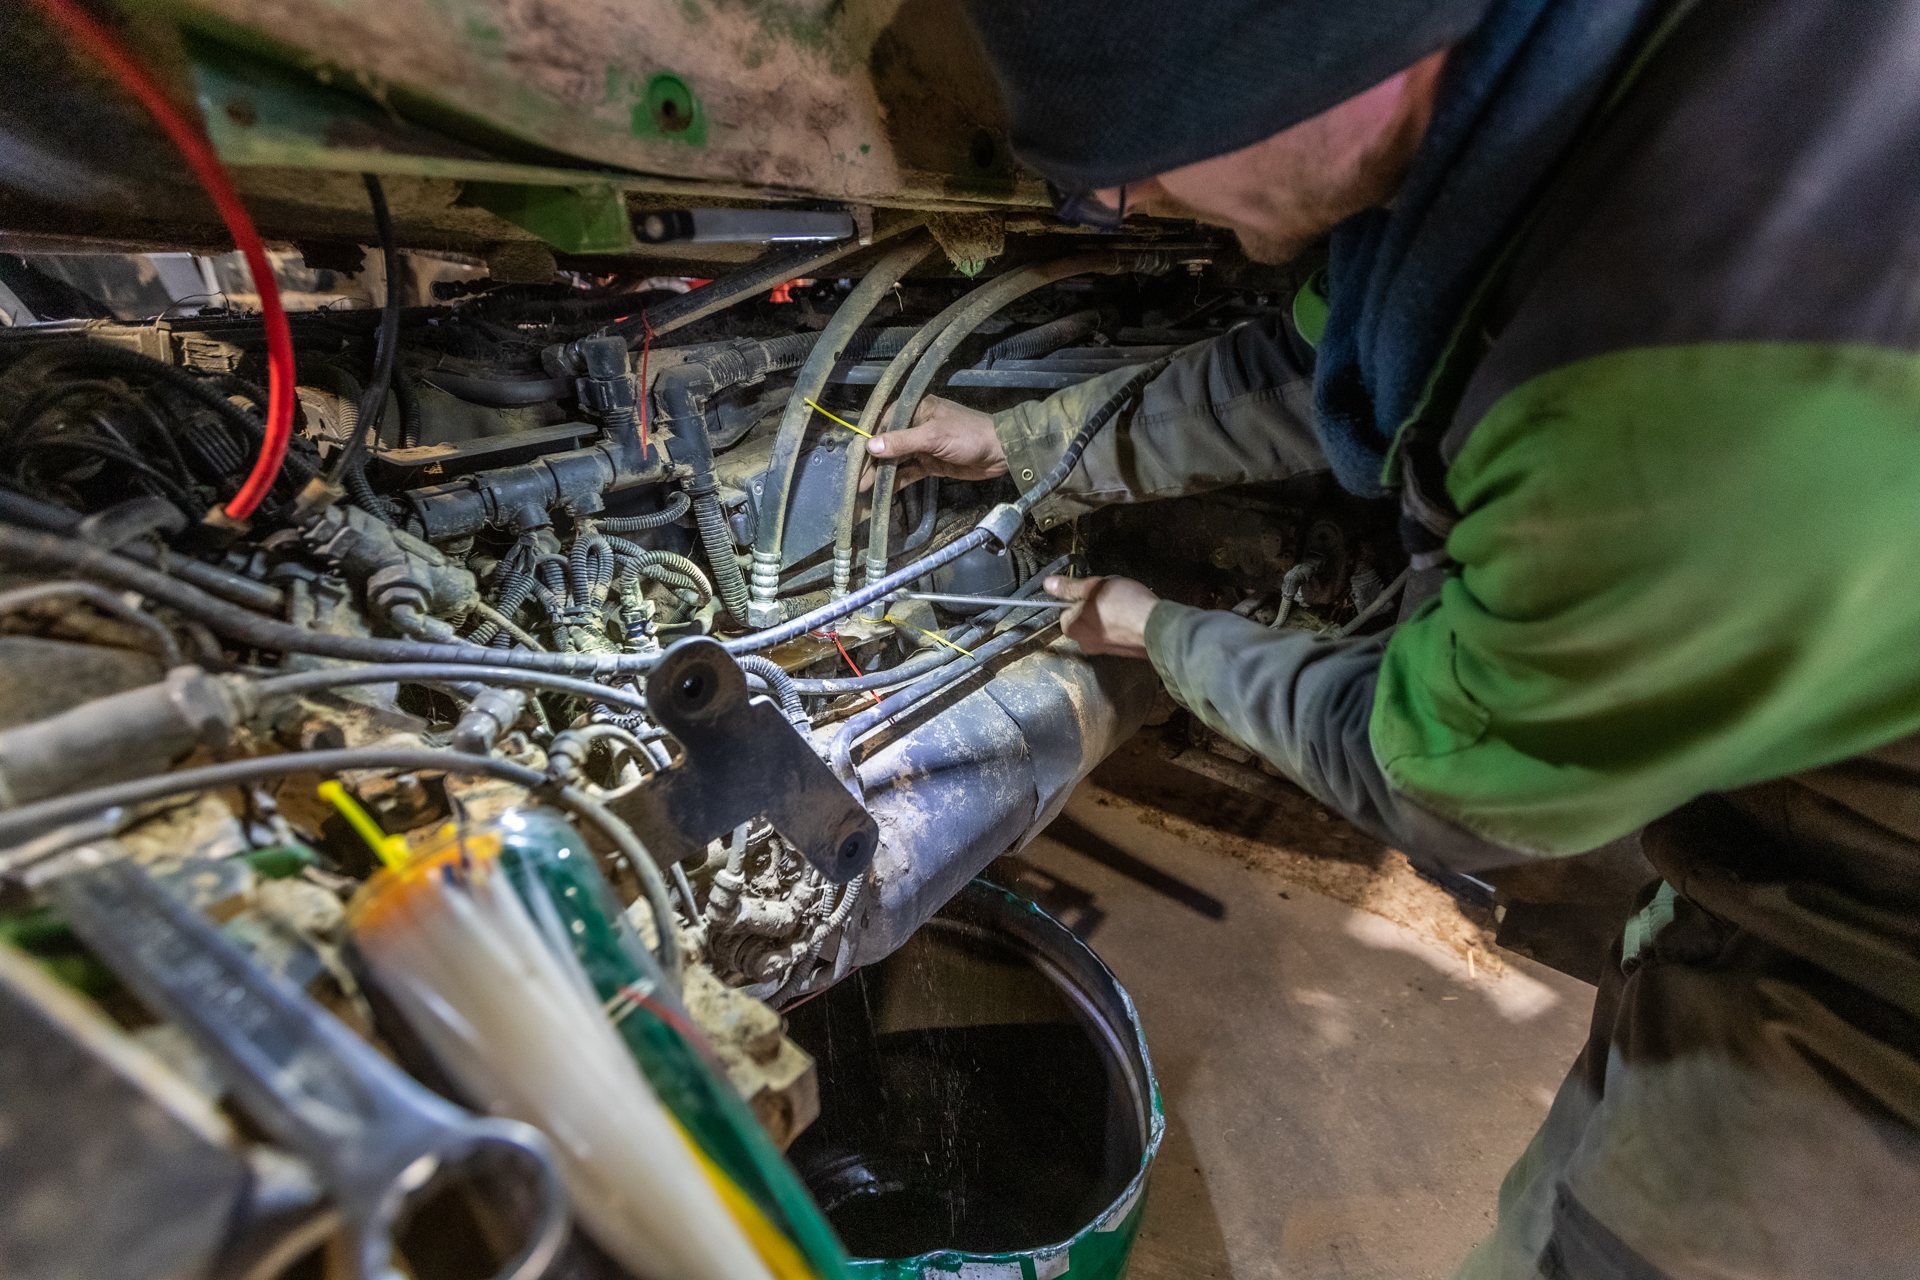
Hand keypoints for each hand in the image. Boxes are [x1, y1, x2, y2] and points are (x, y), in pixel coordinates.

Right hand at [860, 395, 1007, 490]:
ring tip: (863, 490)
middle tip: (855, 480)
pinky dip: (897, 481)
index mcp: (916, 409)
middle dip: (871, 462)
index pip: (883, 422)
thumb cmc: (968, 435)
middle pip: (887, 443)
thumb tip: (871, 446)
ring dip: (881, 474)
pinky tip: (882, 492)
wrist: (1001, 452)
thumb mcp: (933, 436)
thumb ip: (902, 442)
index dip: (867, 440)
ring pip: (896, 459)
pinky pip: (909, 472)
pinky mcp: (931, 463)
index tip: (853, 457)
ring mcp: (923, 446)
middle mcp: (916, 425)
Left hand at [1045, 574, 1157, 658]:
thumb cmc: (1123, 605)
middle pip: (1084, 615)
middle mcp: (1083, 643)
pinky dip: (1121, 622)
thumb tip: (1048, 583)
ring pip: (1100, 623)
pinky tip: (1132, 613)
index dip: (1081, 593)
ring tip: (1125, 602)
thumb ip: (1069, 587)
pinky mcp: (1121, 651)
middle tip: (1111, 594)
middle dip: (1095, 604)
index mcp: (1071, 628)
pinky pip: (1115, 631)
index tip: (1095, 588)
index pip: (1066, 606)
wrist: (1156, 628)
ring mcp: (1103, 649)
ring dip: (1109, 612)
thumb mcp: (1092, 587)